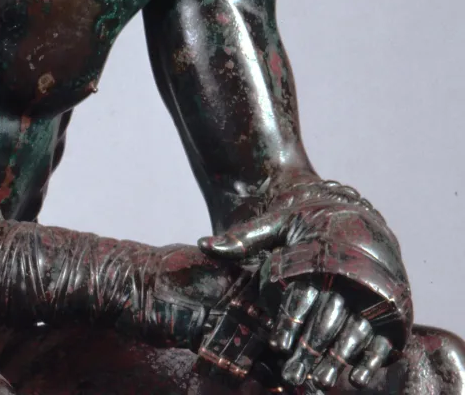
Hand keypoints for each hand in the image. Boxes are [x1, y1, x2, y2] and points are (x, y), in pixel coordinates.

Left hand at [199, 180, 410, 389]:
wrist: (357, 214)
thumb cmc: (309, 224)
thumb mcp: (277, 224)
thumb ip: (243, 238)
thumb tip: (203, 244)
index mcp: (318, 257)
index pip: (301, 295)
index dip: (289, 321)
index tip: (276, 345)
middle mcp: (346, 276)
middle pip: (326, 319)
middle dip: (310, 350)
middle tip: (292, 377)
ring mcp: (370, 293)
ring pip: (354, 331)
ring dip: (337, 360)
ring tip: (320, 384)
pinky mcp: (389, 307)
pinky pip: (383, 336)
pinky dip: (372, 358)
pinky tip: (356, 379)